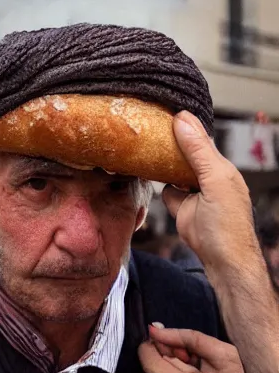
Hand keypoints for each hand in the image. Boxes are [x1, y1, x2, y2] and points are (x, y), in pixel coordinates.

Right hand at [162, 111, 261, 273]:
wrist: (220, 259)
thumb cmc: (227, 223)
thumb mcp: (215, 179)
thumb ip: (198, 150)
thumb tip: (184, 120)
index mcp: (221, 168)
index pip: (201, 140)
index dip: (186, 127)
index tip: (166, 113)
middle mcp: (207, 178)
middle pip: (184, 154)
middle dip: (170, 144)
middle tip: (150, 128)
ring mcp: (193, 193)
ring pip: (172, 171)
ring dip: (161, 164)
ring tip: (144, 148)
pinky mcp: (180, 207)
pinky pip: (166, 190)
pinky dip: (158, 186)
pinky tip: (148, 176)